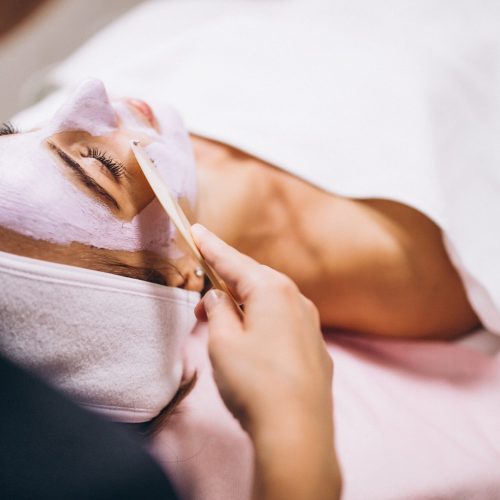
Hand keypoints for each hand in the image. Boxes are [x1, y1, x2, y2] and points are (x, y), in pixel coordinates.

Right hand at [191, 224, 340, 499]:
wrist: (297, 430)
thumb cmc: (255, 382)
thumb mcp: (223, 341)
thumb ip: (218, 312)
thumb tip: (218, 297)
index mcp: (272, 290)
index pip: (233, 261)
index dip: (211, 246)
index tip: (196, 229)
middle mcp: (297, 300)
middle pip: (254, 279)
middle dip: (225, 281)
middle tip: (200, 295)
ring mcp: (310, 324)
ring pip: (270, 301)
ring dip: (243, 305)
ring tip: (220, 322)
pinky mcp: (315, 348)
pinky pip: (284, 322)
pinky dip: (263, 322)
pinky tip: (253, 340)